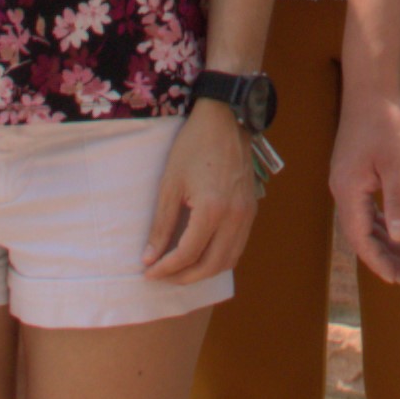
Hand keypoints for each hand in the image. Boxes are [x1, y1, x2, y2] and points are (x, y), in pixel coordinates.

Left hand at [145, 108, 265, 284]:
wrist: (225, 121)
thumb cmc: (193, 147)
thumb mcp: (170, 184)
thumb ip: (161, 224)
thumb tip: (149, 257)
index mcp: (212, 209)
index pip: (188, 254)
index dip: (166, 268)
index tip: (148, 273)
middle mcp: (235, 217)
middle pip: (211, 265)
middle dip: (185, 277)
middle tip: (162, 277)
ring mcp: (247, 215)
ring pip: (228, 260)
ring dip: (204, 272)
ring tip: (180, 271)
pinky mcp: (251, 211)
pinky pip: (238, 246)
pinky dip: (220, 258)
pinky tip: (201, 254)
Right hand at [335, 81, 399, 287]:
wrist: (370, 89)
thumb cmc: (386, 123)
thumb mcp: (398, 164)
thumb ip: (397, 201)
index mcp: (348, 190)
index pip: (361, 238)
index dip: (378, 261)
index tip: (397, 278)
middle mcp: (341, 189)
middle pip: (358, 235)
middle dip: (380, 257)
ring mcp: (345, 181)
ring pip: (361, 222)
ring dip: (380, 242)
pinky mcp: (353, 172)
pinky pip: (363, 208)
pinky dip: (378, 223)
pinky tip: (393, 231)